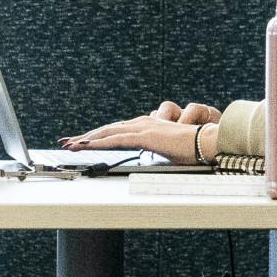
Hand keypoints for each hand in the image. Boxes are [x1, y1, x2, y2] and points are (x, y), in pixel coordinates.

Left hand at [61, 102, 220, 163]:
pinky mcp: (147, 135)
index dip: (96, 136)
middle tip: (66, 141)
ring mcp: (144, 127)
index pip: (115, 131)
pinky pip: (118, 139)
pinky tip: (88, 146)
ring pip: (108, 132)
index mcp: (146, 125)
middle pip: (107, 129)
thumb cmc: (192, 147)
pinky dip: (100, 143)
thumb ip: (154, 147)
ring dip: (87, 139)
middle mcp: (142, 122)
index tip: (81, 142)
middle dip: (85, 136)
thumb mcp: (167, 148)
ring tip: (71, 145)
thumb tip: (146, 154)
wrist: (209, 141)